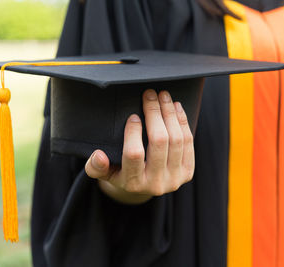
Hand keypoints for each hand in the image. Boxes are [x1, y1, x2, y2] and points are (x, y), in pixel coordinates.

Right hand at [85, 89, 194, 203]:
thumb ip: (95, 166)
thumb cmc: (119, 172)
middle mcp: (156, 184)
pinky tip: (175, 106)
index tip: (133, 115)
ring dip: (170, 113)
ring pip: (177, 139)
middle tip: (149, 95)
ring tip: (163, 96)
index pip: (134, 154)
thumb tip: (98, 155)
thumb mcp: (103, 172)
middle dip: (155, 113)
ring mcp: (174, 179)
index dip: (134, 131)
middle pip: (160, 142)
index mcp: (132, 183)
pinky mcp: (187, 173)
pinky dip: (182, 121)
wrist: (143, 187)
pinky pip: (188, 142)